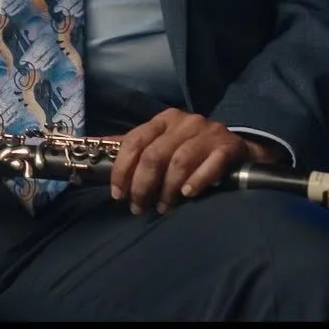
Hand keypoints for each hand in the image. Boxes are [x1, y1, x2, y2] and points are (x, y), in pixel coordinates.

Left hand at [106, 108, 276, 215]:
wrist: (239, 148)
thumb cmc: (192, 149)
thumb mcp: (160, 142)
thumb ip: (130, 146)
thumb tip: (89, 144)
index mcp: (163, 120)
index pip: (134, 141)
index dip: (122, 169)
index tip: (118, 194)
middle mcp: (185, 122)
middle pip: (155, 154)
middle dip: (142, 185)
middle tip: (138, 207)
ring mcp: (208, 132)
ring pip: (179, 161)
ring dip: (167, 189)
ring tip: (163, 208)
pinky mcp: (229, 146)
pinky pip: (211, 165)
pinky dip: (197, 181)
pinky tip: (188, 195)